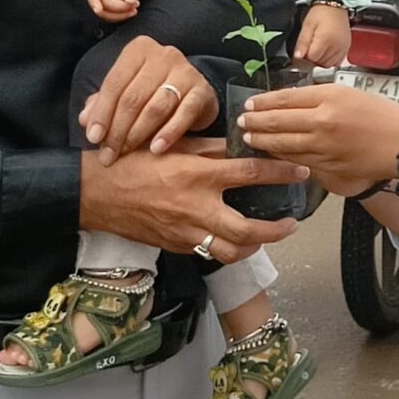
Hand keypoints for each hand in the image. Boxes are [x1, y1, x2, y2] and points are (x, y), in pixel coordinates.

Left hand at [78, 40, 217, 163]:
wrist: (194, 93)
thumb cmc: (152, 91)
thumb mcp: (124, 92)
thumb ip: (103, 104)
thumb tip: (85, 120)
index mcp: (138, 51)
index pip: (114, 83)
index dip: (102, 113)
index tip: (93, 138)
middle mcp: (163, 55)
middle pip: (133, 97)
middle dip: (117, 130)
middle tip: (109, 154)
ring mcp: (186, 71)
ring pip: (156, 107)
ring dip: (138, 134)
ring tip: (128, 153)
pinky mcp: (202, 90)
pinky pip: (184, 113)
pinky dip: (168, 133)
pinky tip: (156, 149)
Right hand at [79, 139, 303, 265]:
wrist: (98, 193)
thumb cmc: (135, 162)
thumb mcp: (176, 145)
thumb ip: (212, 148)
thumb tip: (243, 145)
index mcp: (199, 176)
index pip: (251, 174)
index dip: (280, 172)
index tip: (300, 172)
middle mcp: (196, 207)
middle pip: (246, 229)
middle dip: (275, 230)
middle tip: (291, 224)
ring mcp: (185, 232)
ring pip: (229, 252)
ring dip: (254, 247)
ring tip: (267, 237)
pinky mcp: (175, 245)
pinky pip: (208, 254)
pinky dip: (227, 250)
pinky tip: (235, 240)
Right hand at [86, 0, 143, 20]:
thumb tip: (130, 2)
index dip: (93, 1)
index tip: (98, 10)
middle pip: (102, 5)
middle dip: (117, 11)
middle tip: (134, 7)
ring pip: (107, 10)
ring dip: (120, 14)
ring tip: (134, 9)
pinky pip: (113, 8)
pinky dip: (122, 11)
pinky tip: (132, 6)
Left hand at [237, 83, 398, 194]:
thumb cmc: (382, 115)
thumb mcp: (351, 93)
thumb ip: (321, 97)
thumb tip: (291, 103)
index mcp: (330, 96)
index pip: (286, 98)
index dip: (263, 102)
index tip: (250, 104)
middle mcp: (323, 120)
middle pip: (278, 121)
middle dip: (255, 123)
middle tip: (242, 122)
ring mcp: (323, 146)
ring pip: (282, 144)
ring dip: (262, 142)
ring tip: (250, 139)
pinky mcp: (327, 166)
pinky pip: (297, 160)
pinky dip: (281, 157)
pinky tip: (272, 154)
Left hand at [294, 2, 352, 66]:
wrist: (335, 5)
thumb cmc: (321, 12)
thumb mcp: (307, 25)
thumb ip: (302, 42)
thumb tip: (297, 57)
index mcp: (326, 39)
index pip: (311, 59)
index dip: (303, 57)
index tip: (301, 51)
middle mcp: (336, 46)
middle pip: (320, 64)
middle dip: (312, 59)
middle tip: (308, 48)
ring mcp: (343, 48)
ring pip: (328, 65)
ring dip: (320, 61)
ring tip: (317, 49)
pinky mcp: (346, 48)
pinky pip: (337, 62)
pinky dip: (329, 60)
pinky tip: (325, 52)